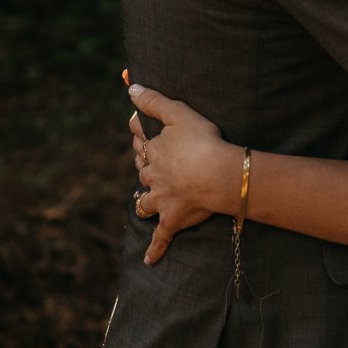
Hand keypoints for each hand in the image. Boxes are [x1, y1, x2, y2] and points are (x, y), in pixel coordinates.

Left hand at [128, 84, 244, 264]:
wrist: (217, 174)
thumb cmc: (202, 140)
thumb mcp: (178, 112)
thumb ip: (154, 101)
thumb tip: (129, 87)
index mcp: (153, 151)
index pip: (141, 142)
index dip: (141, 137)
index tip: (140, 132)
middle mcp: (153, 177)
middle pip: (143, 173)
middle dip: (145, 169)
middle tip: (149, 167)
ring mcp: (161, 201)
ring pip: (146, 203)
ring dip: (145, 203)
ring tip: (147, 204)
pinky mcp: (172, 220)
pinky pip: (161, 238)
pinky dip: (155, 250)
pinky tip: (149, 261)